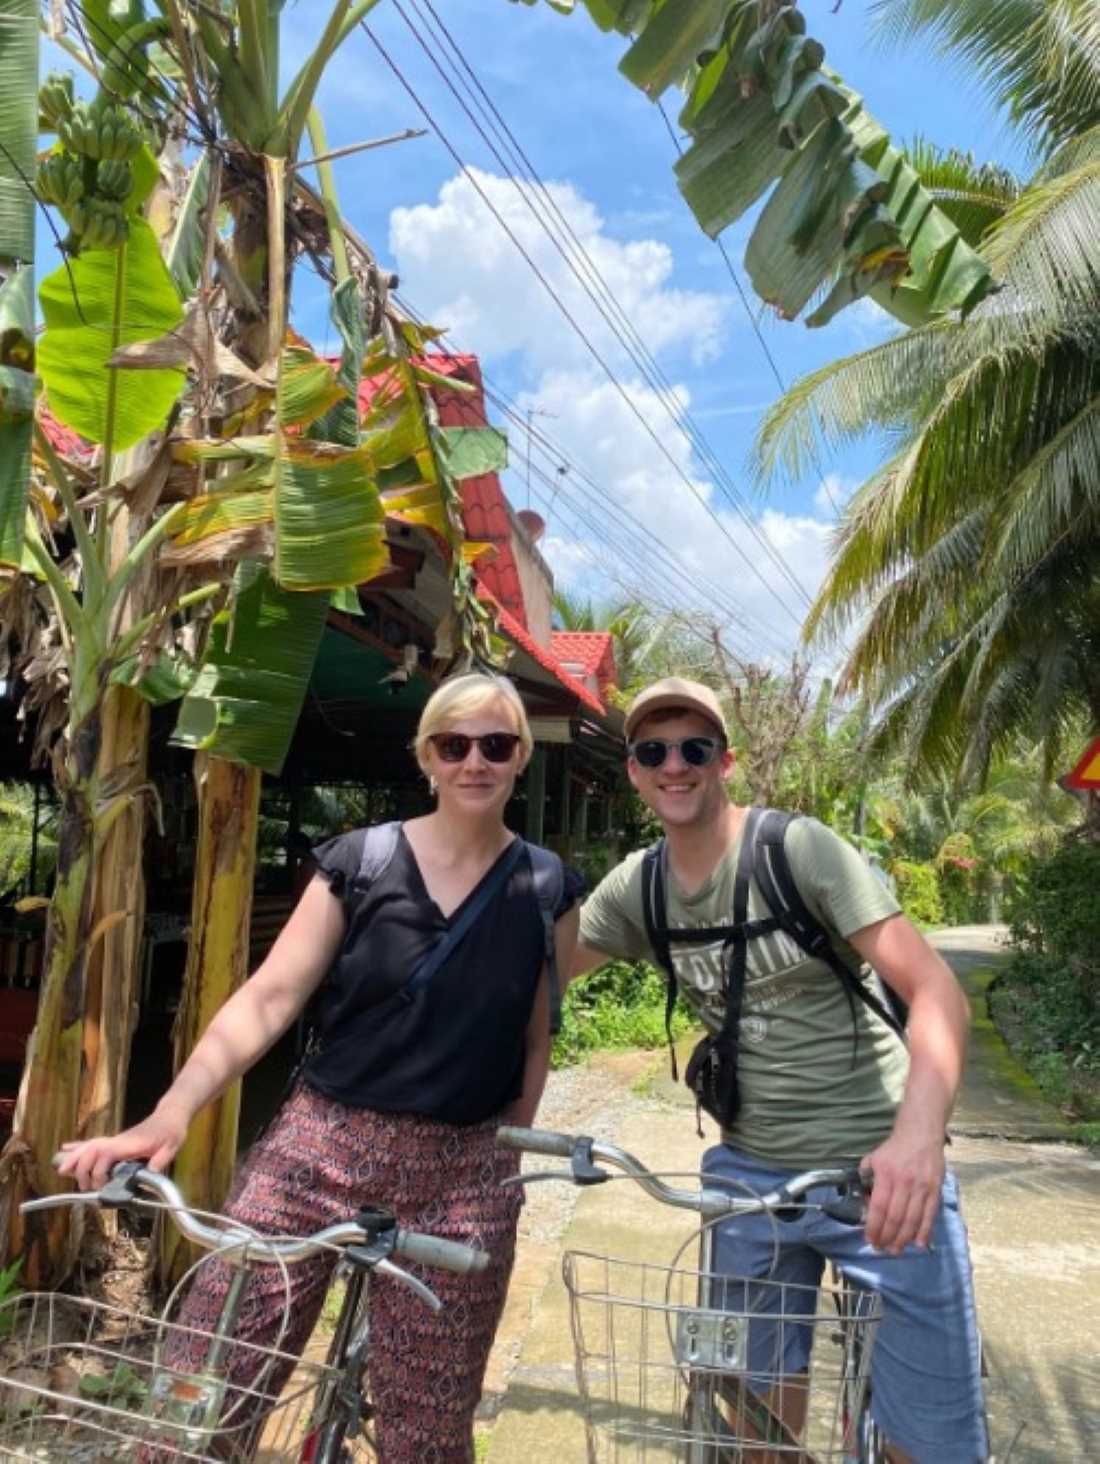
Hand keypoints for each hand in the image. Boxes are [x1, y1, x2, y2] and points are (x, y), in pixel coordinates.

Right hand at [55, 1107, 187, 1191]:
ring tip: (61, 1170)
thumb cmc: (171, 1130)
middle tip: (82, 1186)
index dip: (98, 1170)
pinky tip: (65, 1150)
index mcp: (130, 1143)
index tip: (100, 1186)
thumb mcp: (172, 1145)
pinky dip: (78, 1147)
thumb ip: (161, 1159)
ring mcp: (115, 1140)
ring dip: (74, 1157)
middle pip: (91, 1150)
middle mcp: (118, 1141)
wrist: (170, 1115)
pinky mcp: (115, 1142)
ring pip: (89, 1146)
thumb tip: (149, 1173)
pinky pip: (92, 1143)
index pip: (105, 1154)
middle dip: (81, 1167)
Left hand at [860, 1130, 944, 1253]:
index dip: (874, 1227)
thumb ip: (867, 1178)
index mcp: (886, 1175)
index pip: (879, 1207)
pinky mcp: (936, 1190)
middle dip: (887, 1237)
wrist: (920, 1133)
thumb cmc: (894, 1148)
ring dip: (904, 1239)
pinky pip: (930, 1215)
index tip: (870, 1239)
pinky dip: (925, 1232)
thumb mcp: (874, 1158)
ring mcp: (922, 1187)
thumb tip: (865, 1201)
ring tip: (896, 1250)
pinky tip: (919, 1244)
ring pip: (913, 1220)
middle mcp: (905, 1183)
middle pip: (896, 1218)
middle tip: (881, 1248)